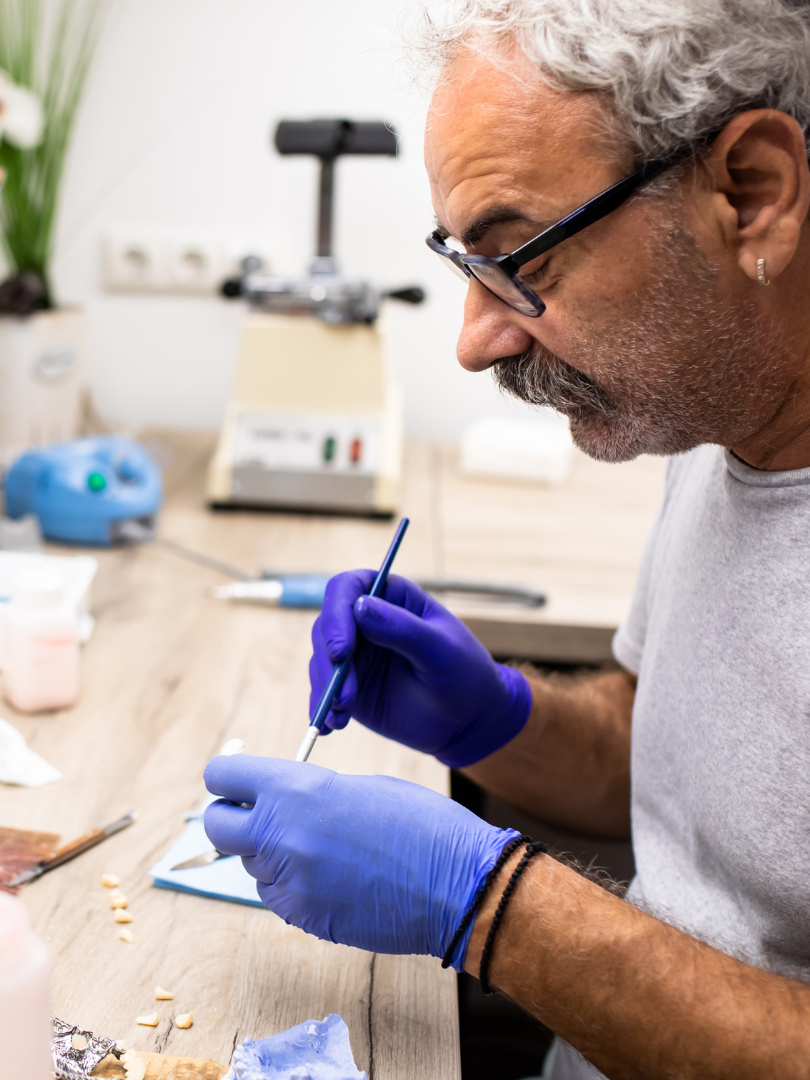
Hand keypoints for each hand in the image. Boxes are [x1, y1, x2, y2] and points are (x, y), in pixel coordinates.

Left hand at [204, 754, 518, 967]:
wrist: (456, 882)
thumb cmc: (419, 823)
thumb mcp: (358, 787)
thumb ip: (308, 793)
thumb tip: (280, 802)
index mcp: (295, 787)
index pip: (222, 775)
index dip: (228, 777)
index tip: (237, 781)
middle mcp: (280, 832)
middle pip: (218, 826)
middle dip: (233, 819)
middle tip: (261, 817)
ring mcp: (288, 880)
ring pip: (251, 864)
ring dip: (272, 855)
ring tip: (325, 849)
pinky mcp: (301, 916)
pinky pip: (277, 895)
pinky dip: (294, 886)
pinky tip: (335, 878)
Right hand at [309, 572, 531, 767]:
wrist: (469, 720)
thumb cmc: (464, 674)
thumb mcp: (440, 650)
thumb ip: (402, 628)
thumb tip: (360, 607)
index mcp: (391, 597)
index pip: (348, 587)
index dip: (337, 612)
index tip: (341, 650)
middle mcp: (365, 621)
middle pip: (326, 626)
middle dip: (328, 662)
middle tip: (344, 696)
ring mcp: (355, 654)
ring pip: (320, 661)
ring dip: (326, 688)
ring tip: (343, 714)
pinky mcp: (348, 686)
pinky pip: (323, 692)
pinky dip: (322, 709)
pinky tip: (332, 726)